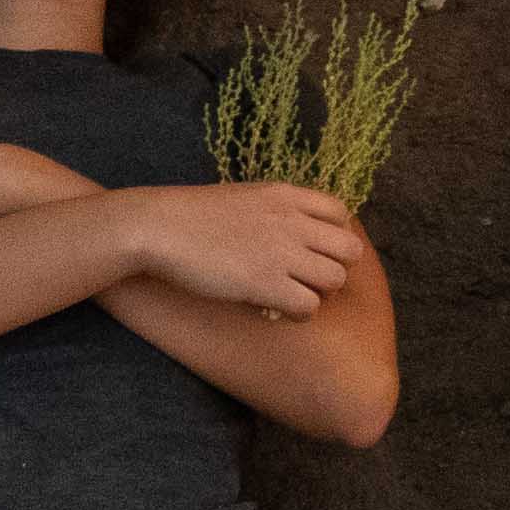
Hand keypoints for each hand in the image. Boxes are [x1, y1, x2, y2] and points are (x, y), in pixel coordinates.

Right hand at [120, 180, 369, 321]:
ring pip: (335, 280)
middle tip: (309, 279)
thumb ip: (275, 209)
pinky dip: (298, 314)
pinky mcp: (265, 283)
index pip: (342, 214)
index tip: (313, 252)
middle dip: (335, 268)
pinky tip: (277, 311)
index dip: (334, 237)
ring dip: (319, 293)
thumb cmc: (191, 215)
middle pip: (350, 250)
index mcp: (287, 195)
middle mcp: (292, 221)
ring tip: (292, 296)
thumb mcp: (245, 197)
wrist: (159, 227)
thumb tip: (290, 230)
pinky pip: (309, 306)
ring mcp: (281, 252)